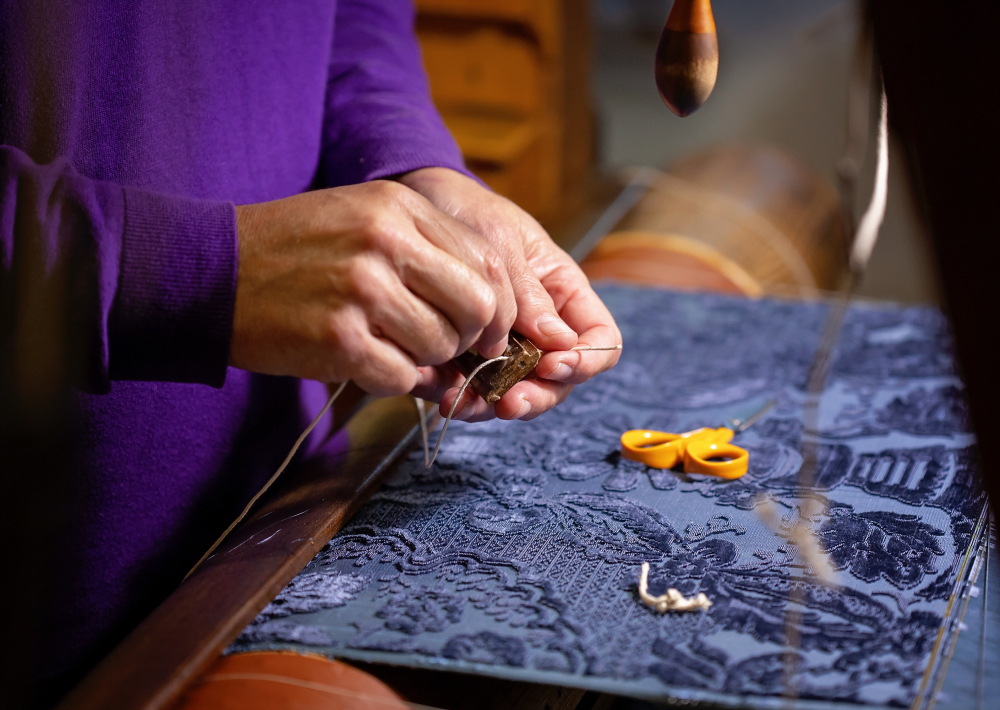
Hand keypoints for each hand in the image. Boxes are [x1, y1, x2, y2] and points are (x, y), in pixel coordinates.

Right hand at [230, 181, 515, 395]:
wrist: (209, 271)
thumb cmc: (295, 249)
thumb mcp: (365, 217)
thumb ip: (429, 249)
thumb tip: (493, 307)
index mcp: (400, 207)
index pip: (489, 261)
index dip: (500, 305)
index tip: (488, 329)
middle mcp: (386, 242)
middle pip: (478, 307)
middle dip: (472, 338)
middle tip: (448, 348)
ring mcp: (362, 291)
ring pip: (442, 346)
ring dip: (427, 360)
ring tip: (391, 346)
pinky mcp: (339, 339)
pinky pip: (402, 377)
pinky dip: (393, 380)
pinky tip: (365, 362)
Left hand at [398, 168, 621, 420]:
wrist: (421, 202)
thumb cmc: (472, 213)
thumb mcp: (503, 244)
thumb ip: (530, 294)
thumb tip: (561, 344)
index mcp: (565, 294)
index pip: (601, 340)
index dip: (586, 360)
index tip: (552, 366)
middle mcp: (541, 327)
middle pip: (559, 379)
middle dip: (536, 397)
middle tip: (507, 403)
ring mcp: (504, 345)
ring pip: (515, 391)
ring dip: (492, 404)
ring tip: (464, 403)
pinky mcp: (466, 355)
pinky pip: (470, 386)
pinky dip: (456, 394)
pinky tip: (436, 390)